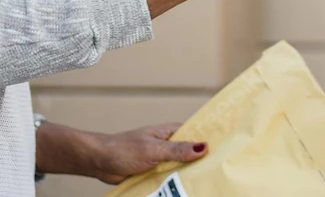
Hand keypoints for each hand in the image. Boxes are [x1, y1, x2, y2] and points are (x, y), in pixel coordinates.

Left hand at [87, 123, 206, 184]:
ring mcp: (160, 160)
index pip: (195, 135)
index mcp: (169, 133)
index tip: (225, 149)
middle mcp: (167, 146)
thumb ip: (177, 150)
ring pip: (180, 168)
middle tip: (217, 172)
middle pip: (190, 154)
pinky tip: (184, 190)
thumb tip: (203, 147)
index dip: (208, 141)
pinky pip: (168, 179)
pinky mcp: (153, 173)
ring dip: (187, 175)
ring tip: (204, 184)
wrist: (100, 162)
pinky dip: (174, 183)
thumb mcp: (153, 149)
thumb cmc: (124, 149)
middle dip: (200, 162)